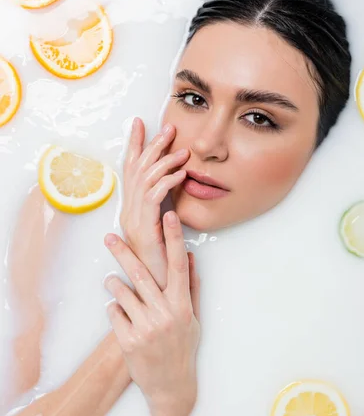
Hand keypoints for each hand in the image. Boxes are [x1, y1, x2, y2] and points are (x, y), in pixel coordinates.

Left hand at [104, 210, 199, 415]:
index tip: (169, 216)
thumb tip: (189, 256)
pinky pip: (113, 313)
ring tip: (112, 280)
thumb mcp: (192, 317)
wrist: (170, 386)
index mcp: (182, 306)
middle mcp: (164, 314)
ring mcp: (145, 328)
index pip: (178, 266)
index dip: (174, 239)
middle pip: (141, 274)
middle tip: (109, 236)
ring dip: (114, 283)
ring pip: (122, 292)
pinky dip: (114, 309)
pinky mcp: (128, 341)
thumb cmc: (182, 347)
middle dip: (123, 252)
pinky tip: (121, 315)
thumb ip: (190, 286)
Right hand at [120, 117, 189, 289]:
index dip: (135, 145)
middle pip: (136, 169)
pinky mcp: (144, 229)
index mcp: (133, 208)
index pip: (131, 169)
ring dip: (164, 162)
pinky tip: (181, 174)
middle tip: (168, 128)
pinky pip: (154, 198)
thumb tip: (175, 191)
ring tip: (182, 151)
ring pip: (144, 180)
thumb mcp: (165, 230)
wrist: (157, 292)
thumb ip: (167, 211)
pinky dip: (167, 182)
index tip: (140, 124)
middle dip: (151, 145)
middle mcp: (129, 211)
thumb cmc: (164, 264)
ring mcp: (134, 219)